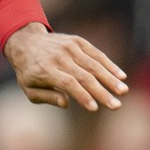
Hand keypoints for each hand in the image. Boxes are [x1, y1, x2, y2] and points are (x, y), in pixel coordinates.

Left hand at [4, 22, 127, 110]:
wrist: (26, 42)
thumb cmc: (29, 71)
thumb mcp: (28, 88)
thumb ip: (46, 97)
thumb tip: (66, 103)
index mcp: (45, 70)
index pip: (67, 83)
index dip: (82, 95)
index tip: (94, 108)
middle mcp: (59, 58)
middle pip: (84, 76)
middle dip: (102, 92)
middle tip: (116, 106)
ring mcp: (69, 48)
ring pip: (94, 65)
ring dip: (110, 79)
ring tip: (123, 91)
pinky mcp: (77, 41)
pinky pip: (96, 54)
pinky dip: (109, 65)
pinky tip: (121, 76)